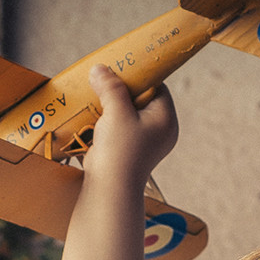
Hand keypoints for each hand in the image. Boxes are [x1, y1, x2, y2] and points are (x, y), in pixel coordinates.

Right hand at [84, 64, 178, 187]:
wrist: (109, 191)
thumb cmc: (119, 151)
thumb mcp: (116, 113)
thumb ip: (110, 88)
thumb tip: (100, 68)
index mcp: (166, 120)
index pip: (157, 87)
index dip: (139, 76)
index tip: (120, 68)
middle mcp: (160, 130)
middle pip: (142, 99)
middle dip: (122, 90)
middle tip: (104, 80)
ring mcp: (145, 142)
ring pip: (129, 113)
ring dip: (112, 105)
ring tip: (96, 96)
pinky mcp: (129, 151)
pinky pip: (120, 128)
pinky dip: (108, 120)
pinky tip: (94, 115)